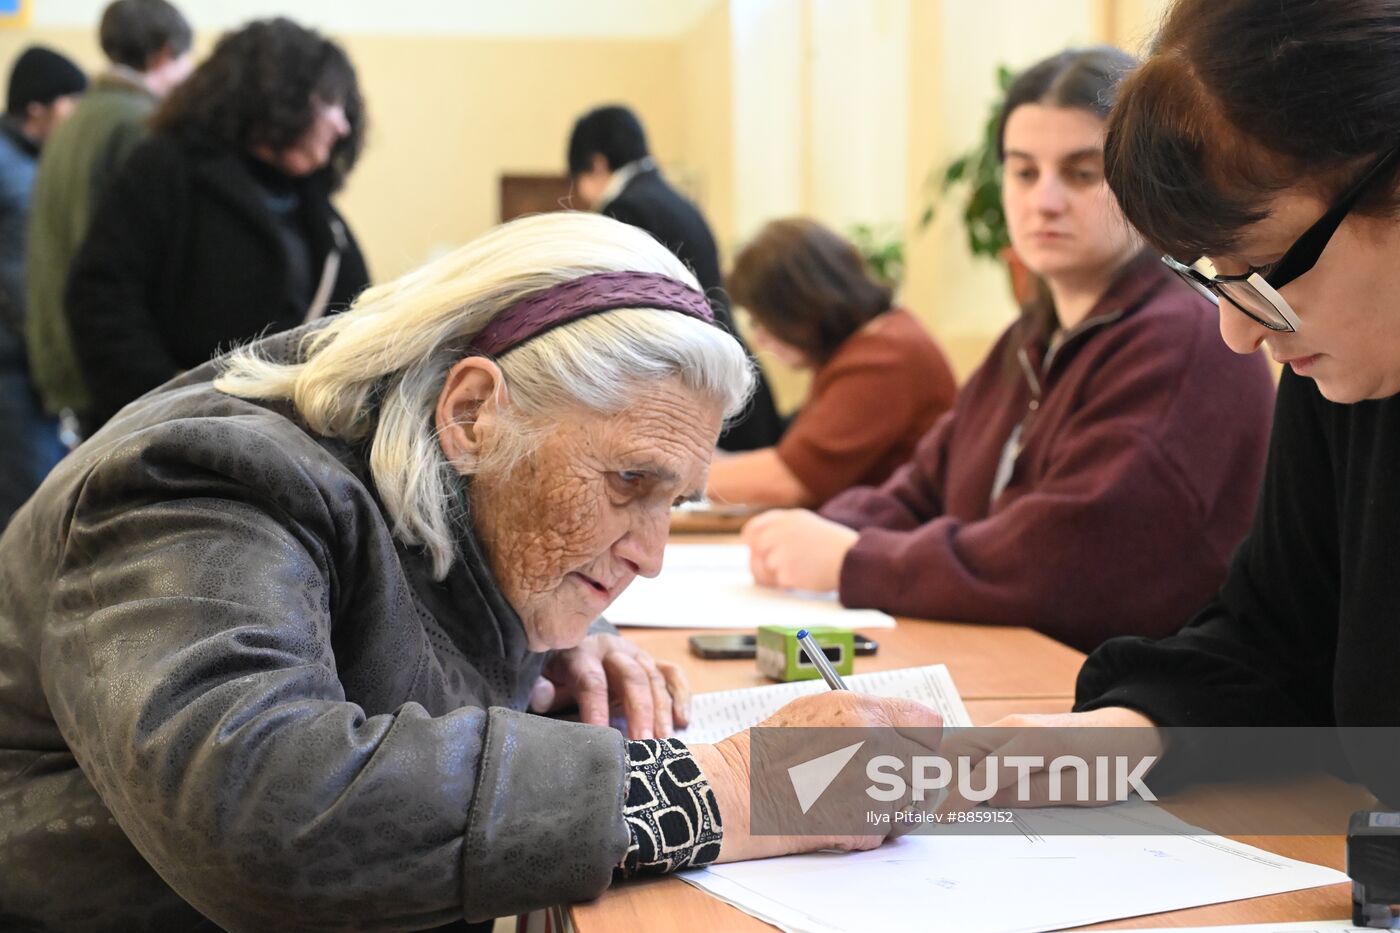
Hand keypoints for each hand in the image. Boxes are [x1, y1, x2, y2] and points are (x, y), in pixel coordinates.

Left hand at [528, 633, 689, 739]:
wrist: (575, 657)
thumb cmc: (560, 678)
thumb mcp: (545, 682)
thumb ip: (543, 691)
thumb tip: (540, 694)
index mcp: (582, 654)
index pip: (592, 681)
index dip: (596, 708)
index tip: (601, 735)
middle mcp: (613, 650)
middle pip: (632, 677)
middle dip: (640, 711)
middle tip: (644, 742)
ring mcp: (636, 654)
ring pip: (654, 677)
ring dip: (662, 709)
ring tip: (664, 739)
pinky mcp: (652, 663)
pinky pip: (672, 674)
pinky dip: (681, 696)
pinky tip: (683, 720)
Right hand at [690, 692, 943, 863]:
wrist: (740, 792)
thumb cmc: (771, 749)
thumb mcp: (820, 708)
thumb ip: (870, 713)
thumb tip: (904, 726)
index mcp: (867, 715)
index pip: (930, 723)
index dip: (919, 735)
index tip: (911, 743)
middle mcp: (877, 752)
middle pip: (927, 766)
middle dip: (908, 772)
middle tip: (881, 775)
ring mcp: (873, 793)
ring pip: (911, 801)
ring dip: (891, 802)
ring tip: (852, 793)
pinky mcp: (865, 828)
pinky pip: (886, 827)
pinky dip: (869, 825)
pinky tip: (838, 811)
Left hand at [741, 509, 857, 591]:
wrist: (854, 559)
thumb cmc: (835, 547)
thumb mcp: (808, 526)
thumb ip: (783, 531)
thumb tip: (756, 546)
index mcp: (787, 518)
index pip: (753, 529)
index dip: (752, 543)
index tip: (757, 553)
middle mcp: (780, 532)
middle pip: (756, 552)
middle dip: (763, 564)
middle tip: (777, 572)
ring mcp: (781, 552)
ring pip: (764, 569)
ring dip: (776, 576)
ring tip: (800, 572)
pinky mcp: (786, 572)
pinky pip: (777, 583)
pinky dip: (788, 585)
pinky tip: (805, 578)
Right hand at [936, 707, 1164, 811]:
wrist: (1125, 730)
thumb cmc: (1112, 760)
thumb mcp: (1086, 788)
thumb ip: (1039, 793)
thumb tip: (995, 798)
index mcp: (1034, 741)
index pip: (984, 773)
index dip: (961, 799)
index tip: (942, 820)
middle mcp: (1012, 726)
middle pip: (957, 748)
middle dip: (949, 779)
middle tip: (962, 810)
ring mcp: (1008, 726)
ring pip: (962, 748)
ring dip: (959, 775)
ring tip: (975, 804)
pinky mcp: (1008, 733)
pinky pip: (977, 750)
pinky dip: (971, 771)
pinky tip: (988, 791)